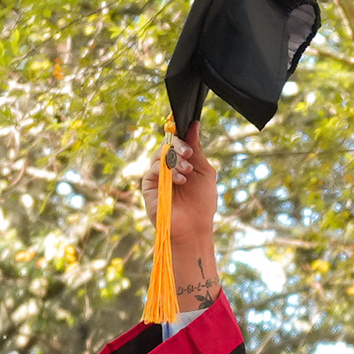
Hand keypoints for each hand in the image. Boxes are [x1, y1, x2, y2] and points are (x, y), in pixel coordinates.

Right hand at [161, 127, 222, 307]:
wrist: (194, 228)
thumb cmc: (202, 203)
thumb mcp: (204, 172)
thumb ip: (197, 150)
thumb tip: (194, 125)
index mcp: (182, 162)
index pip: (178, 141)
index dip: (181, 135)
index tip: (189, 130)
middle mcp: (169, 166)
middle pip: (167, 144)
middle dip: (179, 146)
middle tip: (188, 154)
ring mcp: (158, 175)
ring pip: (160, 155)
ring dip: (175, 159)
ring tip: (187, 171)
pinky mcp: (149, 186)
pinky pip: (153, 169)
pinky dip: (167, 170)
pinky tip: (180, 180)